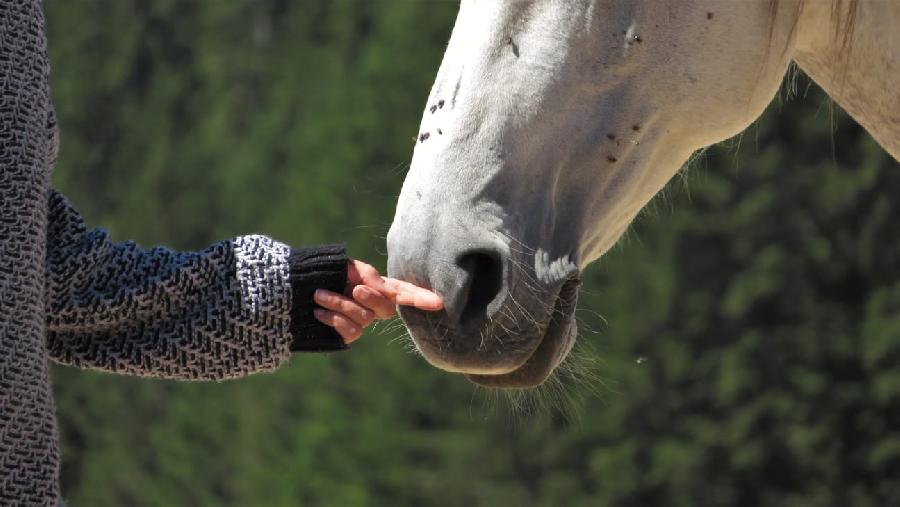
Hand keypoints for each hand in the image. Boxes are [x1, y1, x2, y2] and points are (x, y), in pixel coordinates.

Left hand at [313, 260, 442, 343]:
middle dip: (371, 298)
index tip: (438, 302)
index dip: (420, 298)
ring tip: (320, 295)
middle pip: (385, 309)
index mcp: (377, 287)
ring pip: (363, 319)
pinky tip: (320, 312)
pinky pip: (350, 332)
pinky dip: (334, 320)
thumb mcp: (348, 267)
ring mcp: (359, 322)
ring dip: (341, 305)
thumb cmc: (323, 272)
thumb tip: (379, 289)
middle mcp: (371, 306)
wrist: (293, 285)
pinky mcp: (344, 335)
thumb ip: (368, 276)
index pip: (404, 292)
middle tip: (354, 288)